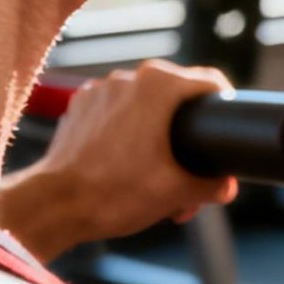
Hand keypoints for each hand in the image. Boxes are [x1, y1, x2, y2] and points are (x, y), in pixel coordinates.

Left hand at [0, 59, 241, 261]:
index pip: (211, 82)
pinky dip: (128, 134)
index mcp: (159, 85)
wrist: (54, 205)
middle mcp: (129, 78)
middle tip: (189, 174)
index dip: (227, 106)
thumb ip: (212, 186)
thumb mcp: (178, 192)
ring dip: (158, 137)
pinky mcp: (80, 106)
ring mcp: (100, 90)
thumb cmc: (115, 194)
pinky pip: (117, 113)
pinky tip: (127, 167)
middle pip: (176, 99)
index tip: (229, 130)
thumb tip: (226, 185)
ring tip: (156, 178)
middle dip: (188, 136)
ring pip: (145, 107)